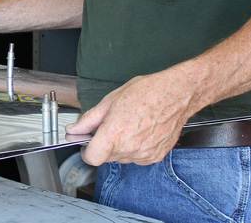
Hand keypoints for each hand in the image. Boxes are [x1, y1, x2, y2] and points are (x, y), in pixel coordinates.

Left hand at [65, 69, 201, 165]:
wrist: (176, 94)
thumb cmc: (147, 92)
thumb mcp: (111, 100)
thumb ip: (89, 119)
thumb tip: (74, 129)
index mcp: (115, 133)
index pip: (92, 158)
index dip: (86, 152)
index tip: (87, 145)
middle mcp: (130, 147)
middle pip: (106, 157)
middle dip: (104, 144)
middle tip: (112, 125)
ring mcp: (144, 154)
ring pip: (122, 158)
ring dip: (120, 147)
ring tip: (130, 125)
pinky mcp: (156, 156)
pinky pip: (137, 158)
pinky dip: (135, 149)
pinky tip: (140, 132)